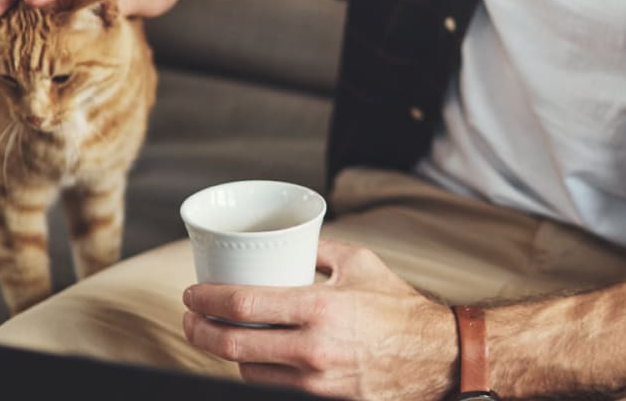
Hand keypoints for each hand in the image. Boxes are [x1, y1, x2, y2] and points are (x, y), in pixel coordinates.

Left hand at [182, 240, 457, 400]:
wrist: (436, 357)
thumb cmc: (397, 305)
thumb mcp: (359, 262)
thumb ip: (318, 248)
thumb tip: (287, 239)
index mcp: (319, 309)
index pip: (244, 306)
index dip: (208, 300)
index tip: (191, 293)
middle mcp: (313, 350)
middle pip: (235, 347)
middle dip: (201, 332)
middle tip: (189, 318)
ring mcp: (318, 384)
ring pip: (250, 373)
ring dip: (225, 355)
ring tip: (216, 335)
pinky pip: (277, 388)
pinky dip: (257, 372)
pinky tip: (251, 358)